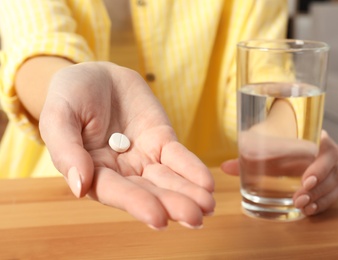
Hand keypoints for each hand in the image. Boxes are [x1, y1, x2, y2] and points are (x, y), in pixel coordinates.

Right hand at [39, 62, 214, 229]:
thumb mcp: (58, 117)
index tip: (158, 218)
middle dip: (172, 204)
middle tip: (195, 217)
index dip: (137, 204)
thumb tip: (79, 187)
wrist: (95, 75)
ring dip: (188, 192)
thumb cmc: (69, 96)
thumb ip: (66, 150)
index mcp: (92, 172)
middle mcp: (121, 171)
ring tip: (208, 206)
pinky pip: (178, 157)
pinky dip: (193, 169)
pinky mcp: (161, 140)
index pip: (116, 192)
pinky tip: (207, 183)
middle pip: (148, 191)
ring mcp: (144, 157)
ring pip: (168, 179)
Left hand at [221, 130, 337, 215]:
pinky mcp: (334, 185)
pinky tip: (308, 210)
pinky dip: (322, 205)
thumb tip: (225, 167)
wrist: (296, 143)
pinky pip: (334, 197)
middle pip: (334, 173)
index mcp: (320, 141)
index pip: (329, 151)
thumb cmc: (282, 144)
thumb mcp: (267, 147)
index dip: (320, 166)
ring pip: (335, 187)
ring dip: (319, 199)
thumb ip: (248, 157)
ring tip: (300, 206)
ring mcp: (336, 172)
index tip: (305, 179)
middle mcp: (332, 156)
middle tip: (298, 198)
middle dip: (317, 188)